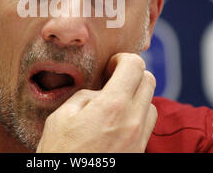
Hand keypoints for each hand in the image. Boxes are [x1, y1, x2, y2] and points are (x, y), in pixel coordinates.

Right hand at [36, 53, 157, 152]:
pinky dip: (139, 114)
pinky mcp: (140, 151)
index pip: (134, 66)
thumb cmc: (60, 154)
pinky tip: (119, 120)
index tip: (112, 63)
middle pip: (149, 80)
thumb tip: (99, 93)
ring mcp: (139, 138)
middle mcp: (132, 121)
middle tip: (115, 78)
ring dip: (138, 95)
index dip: (123, 58)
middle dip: (133, 74)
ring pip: (152, 102)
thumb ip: (86, 96)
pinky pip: (148, 124)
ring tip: (117, 101)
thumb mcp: (62, 117)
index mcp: (112, 106)